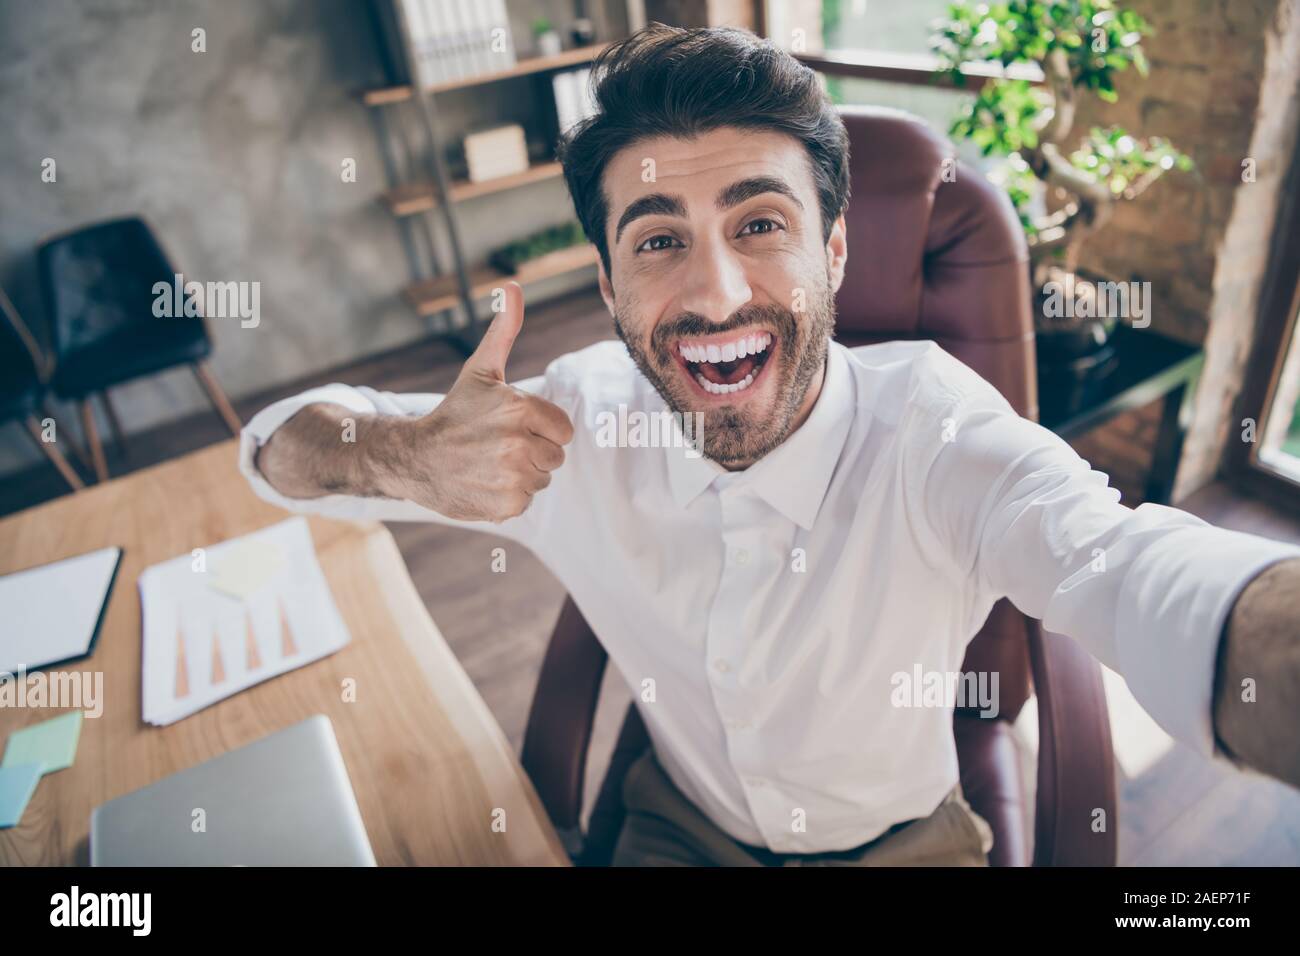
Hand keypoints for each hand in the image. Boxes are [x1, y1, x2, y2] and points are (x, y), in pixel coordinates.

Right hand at [391, 281, 573, 521]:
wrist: (415, 458)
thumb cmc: (455, 412)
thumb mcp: (481, 370)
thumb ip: (504, 330)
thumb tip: (512, 286)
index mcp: (519, 407)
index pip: (563, 429)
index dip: (541, 428)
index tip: (511, 426)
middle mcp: (518, 443)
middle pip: (555, 455)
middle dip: (533, 450)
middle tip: (497, 445)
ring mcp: (512, 476)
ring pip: (543, 478)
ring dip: (523, 474)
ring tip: (490, 463)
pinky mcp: (506, 505)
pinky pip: (527, 500)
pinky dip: (510, 496)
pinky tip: (485, 483)